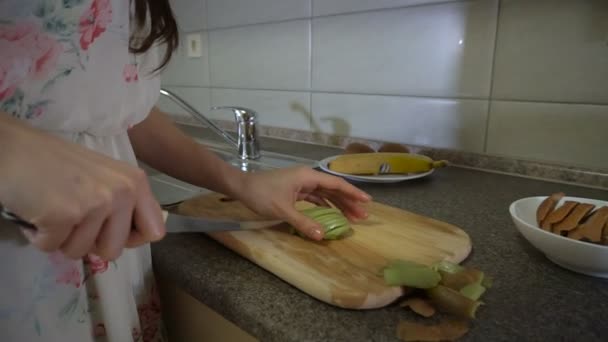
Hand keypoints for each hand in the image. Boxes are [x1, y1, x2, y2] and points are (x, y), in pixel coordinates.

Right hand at [0, 114, 164, 259]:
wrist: (10, 147)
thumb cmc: (53, 162)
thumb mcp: (103, 177)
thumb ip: (124, 203)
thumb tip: (141, 236)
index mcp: (135, 182)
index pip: (155, 231)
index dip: (130, 239)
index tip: (109, 230)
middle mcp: (122, 192)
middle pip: (114, 250)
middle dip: (88, 243)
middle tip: (71, 216)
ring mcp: (94, 203)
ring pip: (80, 252)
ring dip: (60, 238)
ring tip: (51, 206)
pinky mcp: (64, 215)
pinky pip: (51, 247)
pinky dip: (38, 235)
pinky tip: (35, 208)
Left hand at [234, 166, 371, 239]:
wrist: (241, 187)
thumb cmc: (262, 194)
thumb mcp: (283, 210)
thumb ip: (303, 222)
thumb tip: (322, 236)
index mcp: (307, 177)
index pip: (336, 184)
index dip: (353, 193)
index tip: (367, 201)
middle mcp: (307, 177)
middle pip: (333, 189)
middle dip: (349, 202)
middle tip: (363, 216)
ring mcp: (301, 183)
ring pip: (325, 194)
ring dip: (338, 204)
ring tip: (352, 217)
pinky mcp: (295, 190)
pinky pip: (315, 197)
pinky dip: (325, 205)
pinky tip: (332, 214)